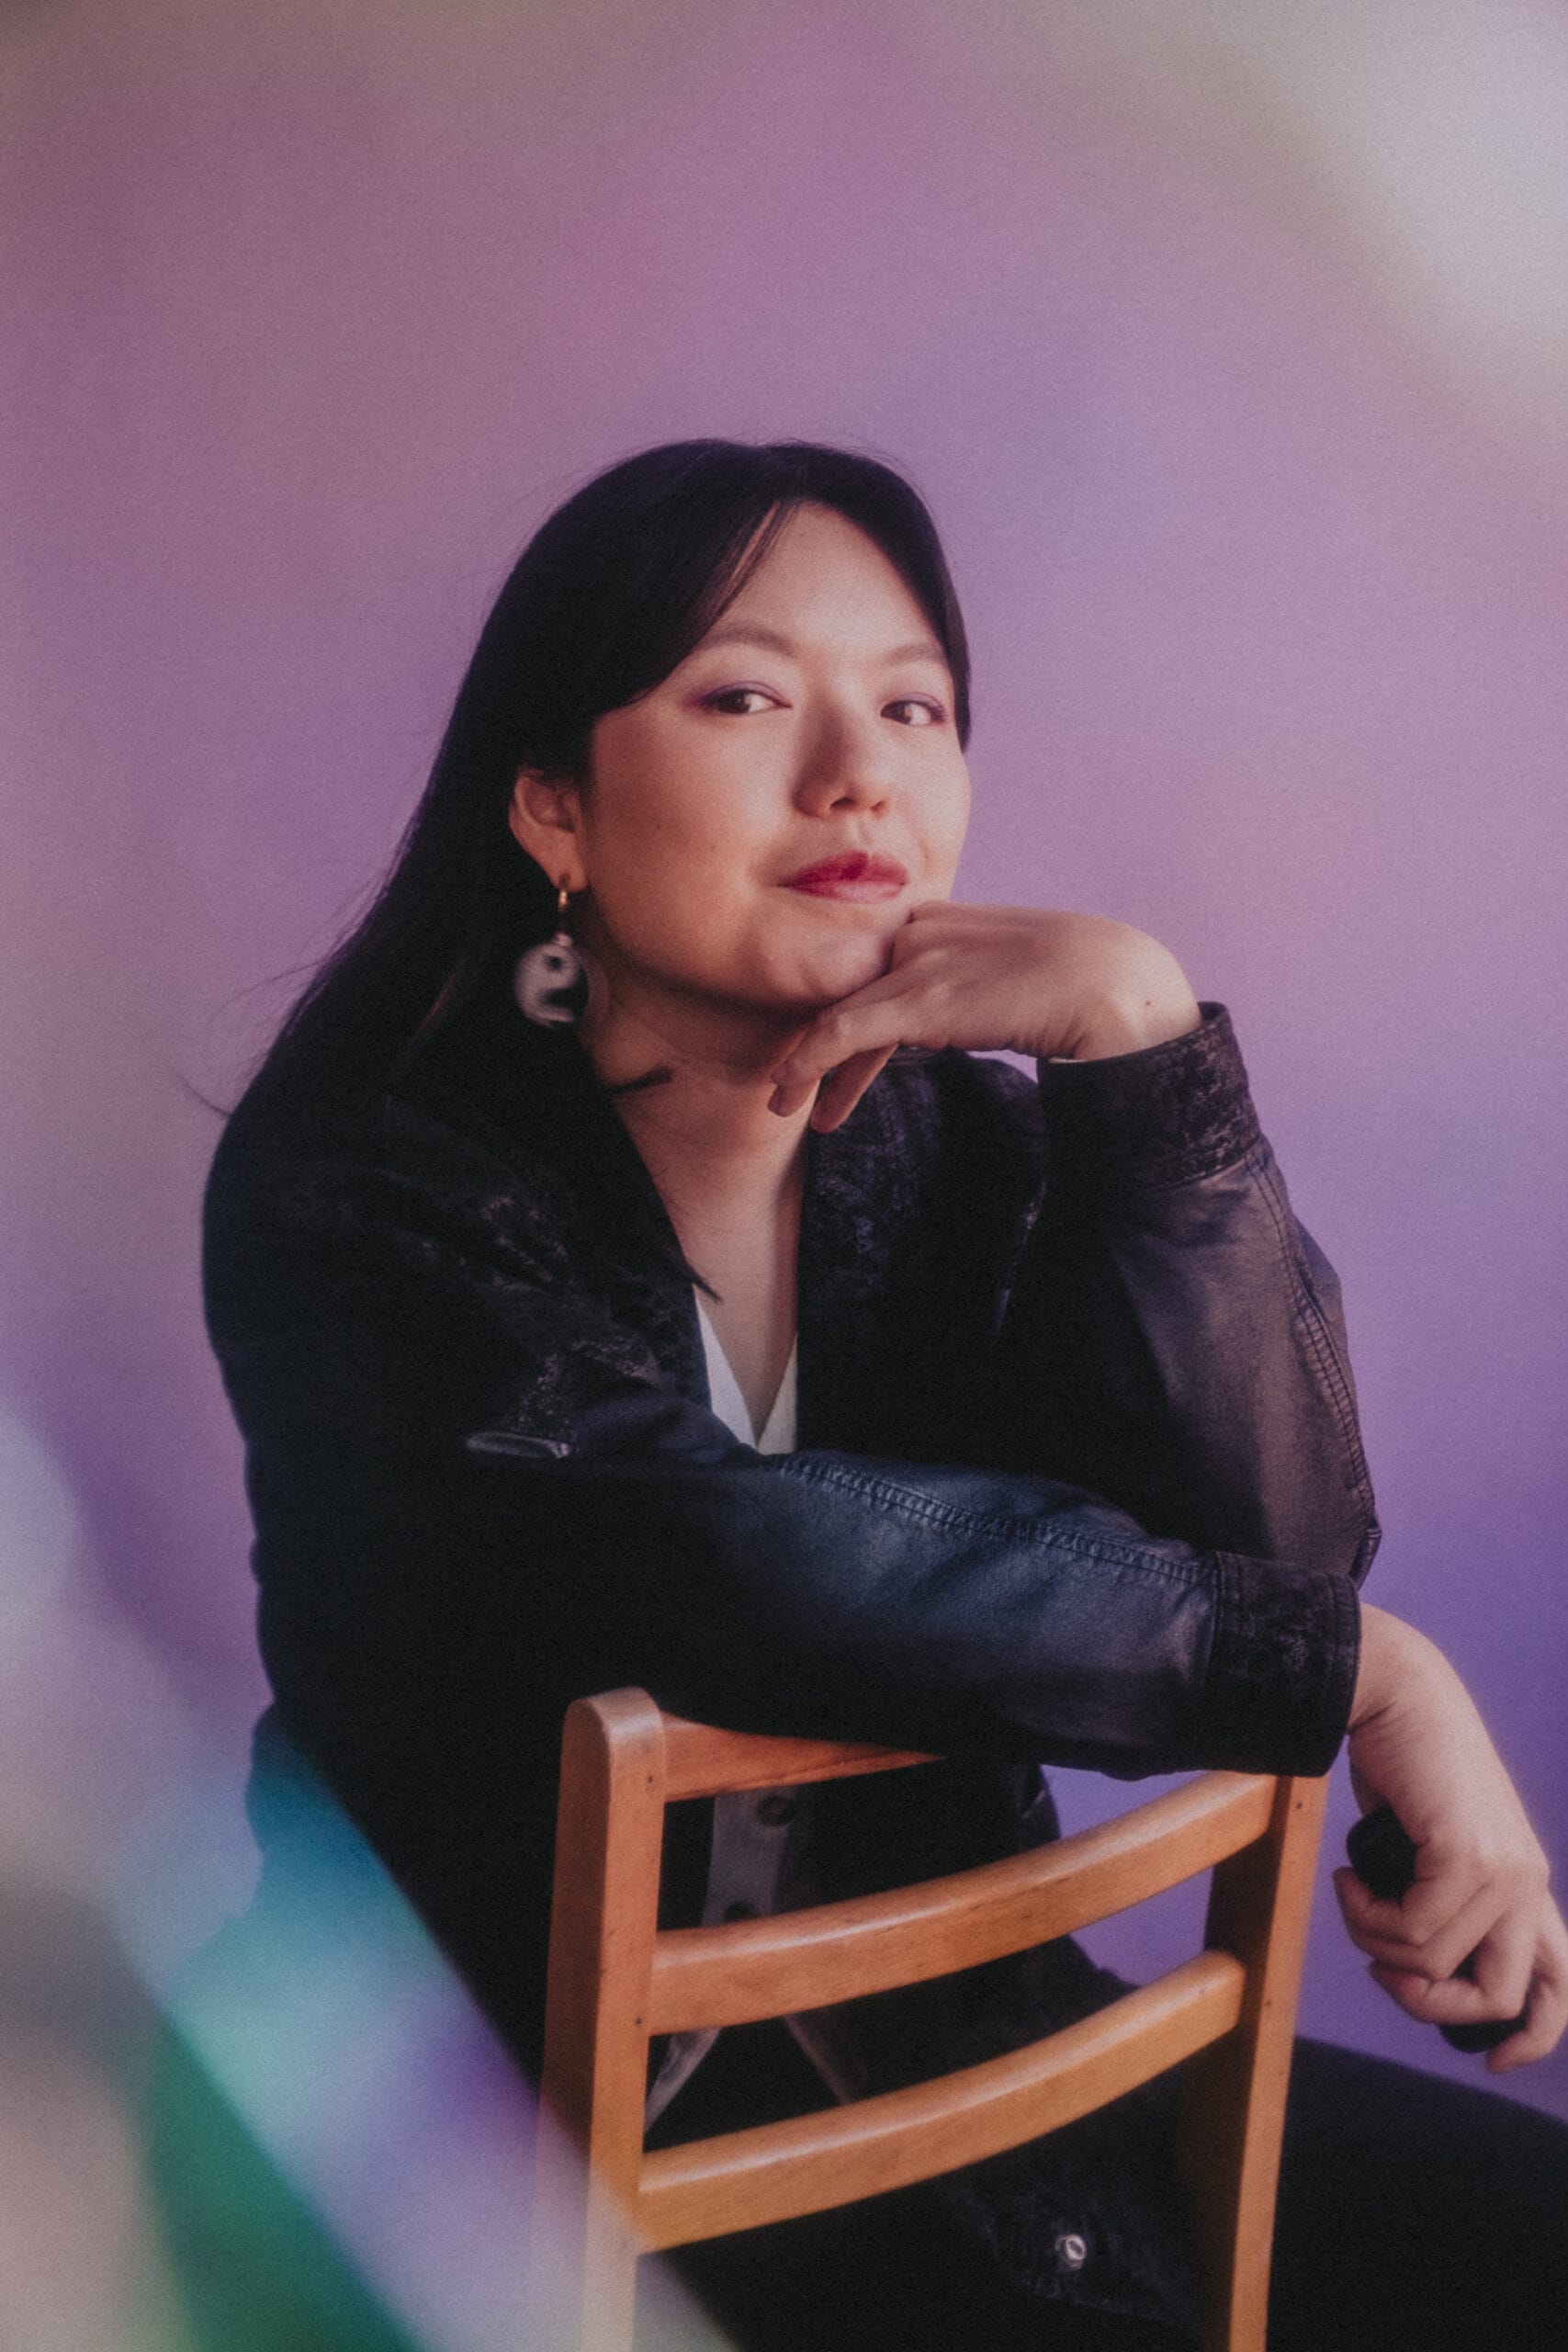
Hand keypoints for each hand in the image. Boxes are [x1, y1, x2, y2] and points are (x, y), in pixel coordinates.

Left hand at [767, 904, 1200, 1130]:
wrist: (1121, 988)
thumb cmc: (1093, 988)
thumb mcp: (1025, 971)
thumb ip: (986, 980)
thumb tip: (972, 1013)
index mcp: (951, 917)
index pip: (880, 967)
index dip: (852, 1014)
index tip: (839, 1058)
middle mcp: (925, 929)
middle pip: (854, 993)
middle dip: (825, 1048)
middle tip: (799, 1092)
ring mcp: (920, 960)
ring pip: (840, 1015)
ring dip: (807, 1066)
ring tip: (788, 1106)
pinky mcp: (919, 999)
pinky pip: (842, 1032)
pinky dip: (809, 1063)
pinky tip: (793, 1093)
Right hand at [1336, 1604, 1567, 2071]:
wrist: (1397, 1691)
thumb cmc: (1404, 1763)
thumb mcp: (1432, 1843)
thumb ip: (1441, 1897)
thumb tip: (1413, 1969)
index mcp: (1526, 1882)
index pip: (1560, 1984)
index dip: (1533, 2038)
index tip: (1492, 2062)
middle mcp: (1527, 1881)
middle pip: (1499, 1997)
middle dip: (1429, 2004)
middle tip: (1380, 1970)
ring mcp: (1502, 1868)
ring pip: (1434, 1963)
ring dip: (1374, 1942)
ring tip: (1352, 1894)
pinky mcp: (1466, 1854)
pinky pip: (1410, 1928)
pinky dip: (1364, 1914)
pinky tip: (1347, 1875)